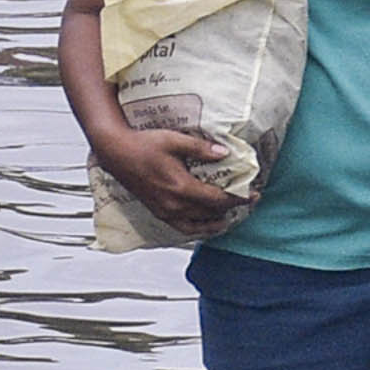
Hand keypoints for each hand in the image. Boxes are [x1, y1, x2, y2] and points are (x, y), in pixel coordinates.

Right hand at [90, 117, 240, 236]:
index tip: (253, 194)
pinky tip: (207, 223)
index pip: (218, 200)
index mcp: (180, 187)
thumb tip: (225, 153)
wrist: (116, 152)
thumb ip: (201, 148)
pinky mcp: (158, 212)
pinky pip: (182, 228)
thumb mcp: (175, 140)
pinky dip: (198, 228)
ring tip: (230, 214)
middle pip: (211, 213)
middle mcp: (173, 205)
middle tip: (247, 200)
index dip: (238, 198)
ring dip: (216, 221)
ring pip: (197, 225)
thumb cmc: (144, 144)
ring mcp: (164, 211)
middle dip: (232, 208)